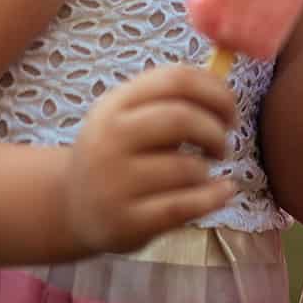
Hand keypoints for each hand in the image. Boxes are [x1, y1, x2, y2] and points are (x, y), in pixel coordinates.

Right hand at [61, 65, 239, 254]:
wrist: (72, 207)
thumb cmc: (117, 154)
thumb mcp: (128, 117)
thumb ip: (171, 99)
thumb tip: (224, 84)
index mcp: (114, 104)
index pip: (175, 80)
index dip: (215, 91)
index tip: (230, 109)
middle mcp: (110, 139)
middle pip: (181, 118)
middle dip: (215, 131)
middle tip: (222, 145)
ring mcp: (116, 183)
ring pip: (188, 168)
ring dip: (208, 170)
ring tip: (200, 174)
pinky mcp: (128, 222)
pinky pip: (185, 206)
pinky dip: (215, 196)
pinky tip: (224, 191)